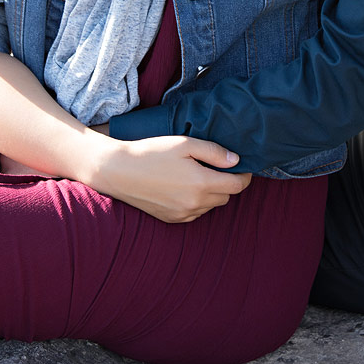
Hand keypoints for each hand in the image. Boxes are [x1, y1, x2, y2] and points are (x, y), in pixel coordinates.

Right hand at [93, 134, 251, 223]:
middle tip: (218, 166)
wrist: (119, 171)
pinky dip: (197, 202)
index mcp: (201, 183)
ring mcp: (182, 214)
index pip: (237, 186)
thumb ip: (214, 152)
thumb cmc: (152, 152)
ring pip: (211, 206)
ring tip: (198, 175)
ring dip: (212, 193)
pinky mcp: (172, 219)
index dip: (245, 175)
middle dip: (227, 183)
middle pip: (226, 197)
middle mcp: (194, 203)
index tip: (243, 166)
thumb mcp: (185, 143)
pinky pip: (195, 213)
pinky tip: (185, 187)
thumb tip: (236, 160)